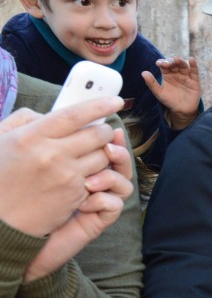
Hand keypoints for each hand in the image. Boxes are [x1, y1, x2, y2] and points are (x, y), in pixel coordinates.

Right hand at [0, 97, 123, 236]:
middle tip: (102, 130)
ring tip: (91, 152)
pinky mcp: (76, 195)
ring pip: (103, 156)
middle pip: (97, 135)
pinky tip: (85, 173)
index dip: (99, 105)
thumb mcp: (1, 140)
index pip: (74, 115)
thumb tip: (50, 114)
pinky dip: (97, 172)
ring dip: (103, 152)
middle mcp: (52, 155)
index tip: (116, 101)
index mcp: (31, 136)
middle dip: (104, 131)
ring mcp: (67, 176)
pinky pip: (99, 177)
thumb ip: (25, 121)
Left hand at [24, 128, 134, 281]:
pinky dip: (103, 200)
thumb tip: (53, 117)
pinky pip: (114, 204)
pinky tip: (84, 204)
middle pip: (117, 157)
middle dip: (115, 150)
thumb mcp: (22, 157)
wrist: (12, 234)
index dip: (108, 129)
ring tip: (91, 181)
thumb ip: (33, 133)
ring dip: (111, 176)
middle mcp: (90, 177)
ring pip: (123, 180)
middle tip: (107, 149)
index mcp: (75, 160)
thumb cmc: (15, 196)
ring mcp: (96, 197)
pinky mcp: (97, 218)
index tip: (113, 113)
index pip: (99, 140)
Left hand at [142, 56, 200, 129]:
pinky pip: (194, 72)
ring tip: (177, 59)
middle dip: (171, 62)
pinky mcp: (194, 81)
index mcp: (167, 75)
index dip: (162, 62)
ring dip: (180, 62)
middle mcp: (176, 73)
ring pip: (183, 66)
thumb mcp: (159, 93)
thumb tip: (143, 73)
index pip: (164, 65)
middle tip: (167, 64)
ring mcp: (186, 76)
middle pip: (174, 64)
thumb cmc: (170, 101)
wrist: (182, 111)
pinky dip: (193, 65)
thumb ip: (152, 83)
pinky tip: (191, 60)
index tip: (159, 64)